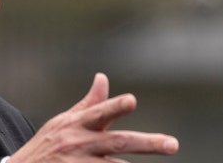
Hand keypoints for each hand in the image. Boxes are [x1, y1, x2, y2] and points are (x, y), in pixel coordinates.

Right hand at [9, 73, 178, 162]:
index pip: (99, 112)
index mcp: (78, 124)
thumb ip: (90, 104)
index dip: (115, 106)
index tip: (132, 100)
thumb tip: (103, 78)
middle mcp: (80, 144)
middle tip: (173, 144)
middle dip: (148, 144)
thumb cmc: (49, 144)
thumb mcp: (64, 122)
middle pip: (118, 143)